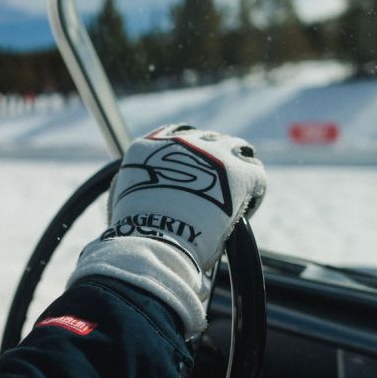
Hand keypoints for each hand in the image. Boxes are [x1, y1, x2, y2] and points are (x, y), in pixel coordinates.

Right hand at [106, 125, 265, 273]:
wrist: (155, 241)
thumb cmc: (136, 234)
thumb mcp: (121, 202)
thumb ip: (134, 186)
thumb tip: (139, 189)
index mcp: (150, 146)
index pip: (176, 136)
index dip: (188, 154)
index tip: (192, 173)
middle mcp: (182, 141)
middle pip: (208, 139)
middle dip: (214, 159)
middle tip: (218, 185)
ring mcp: (213, 153)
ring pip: (236, 149)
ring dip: (237, 168)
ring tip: (236, 196)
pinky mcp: (240, 172)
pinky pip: (255, 173)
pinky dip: (253, 193)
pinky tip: (245, 212)